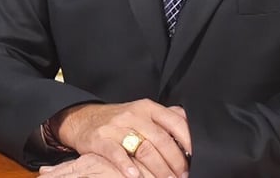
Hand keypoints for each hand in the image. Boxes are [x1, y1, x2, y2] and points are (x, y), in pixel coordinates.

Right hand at [53, 100, 190, 177]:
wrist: (83, 118)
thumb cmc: (119, 119)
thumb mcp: (142, 112)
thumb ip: (164, 117)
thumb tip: (189, 125)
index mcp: (147, 108)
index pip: (173, 121)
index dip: (187, 140)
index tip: (196, 156)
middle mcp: (133, 115)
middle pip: (160, 139)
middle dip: (174, 161)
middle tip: (182, 175)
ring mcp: (116, 127)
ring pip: (142, 148)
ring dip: (157, 168)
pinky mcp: (100, 140)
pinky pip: (116, 153)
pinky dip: (126, 165)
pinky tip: (134, 175)